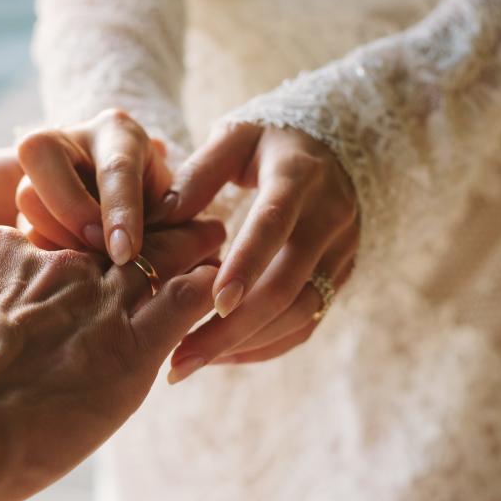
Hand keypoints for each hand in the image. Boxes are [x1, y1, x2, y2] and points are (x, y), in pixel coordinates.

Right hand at [0, 220, 224, 500]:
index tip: (88, 271)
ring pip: (162, 257)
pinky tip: (223, 292)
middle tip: (174, 238)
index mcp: (0, 257)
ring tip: (215, 244)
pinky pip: (186, 300)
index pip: (55, 241)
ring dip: (191, 251)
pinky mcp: (132, 345)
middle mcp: (54, 266)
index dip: (77, 254)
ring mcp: (96, 298)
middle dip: (146, 237)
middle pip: (116, 237)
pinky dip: (207, 294)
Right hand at [15, 109, 171, 262]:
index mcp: (118, 133)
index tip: (126, 252)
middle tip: (98, 249)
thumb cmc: (157, 211)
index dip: (120, 211)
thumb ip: (182, 215)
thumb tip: (206, 235)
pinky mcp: (21, 198)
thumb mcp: (175, 206)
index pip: (114, 167)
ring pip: (26, 194)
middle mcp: (71, 137)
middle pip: (43, 156)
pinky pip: (19, 226)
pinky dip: (43, 250)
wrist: (124, 216)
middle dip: (72, 211)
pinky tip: (68, 261)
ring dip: (56, 235)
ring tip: (88, 258)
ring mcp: (38, 167)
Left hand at [160, 123, 358, 379]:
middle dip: (234, 326)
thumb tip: (159, 218)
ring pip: (300, 313)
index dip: (248, 263)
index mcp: (299, 177)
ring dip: (244, 343)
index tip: (215, 302)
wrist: (334, 147)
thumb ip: (198, 174)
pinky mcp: (339, 278)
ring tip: (190, 361)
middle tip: (182, 357)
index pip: (275, 224)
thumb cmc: (268, 143)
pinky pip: (306, 324)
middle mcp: (330, 218)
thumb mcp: (234, 139)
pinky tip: (222, 355)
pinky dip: (265, 345)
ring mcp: (341, 253)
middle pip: (288, 284)